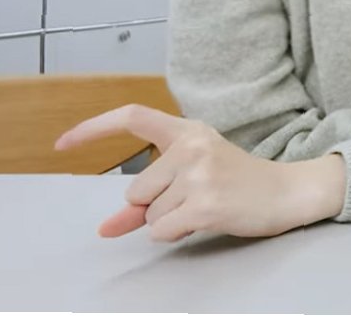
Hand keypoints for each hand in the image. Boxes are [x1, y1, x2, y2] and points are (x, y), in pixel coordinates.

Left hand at [54, 105, 344, 241]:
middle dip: (155, 204)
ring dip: (170, 220)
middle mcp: (192, 146)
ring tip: (206, 206)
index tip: (63, 143)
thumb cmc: (239, 183)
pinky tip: (206, 219)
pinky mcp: (206, 202)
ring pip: (149, 213)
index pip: (131, 117)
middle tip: (194, 198)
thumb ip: (146, 200)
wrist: (288, 192)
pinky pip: (162, 230)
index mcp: (188, 131)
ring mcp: (200, 174)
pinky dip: (177, 233)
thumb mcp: (194, 178)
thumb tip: (106, 228)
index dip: (92, 129)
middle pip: (136, 189)